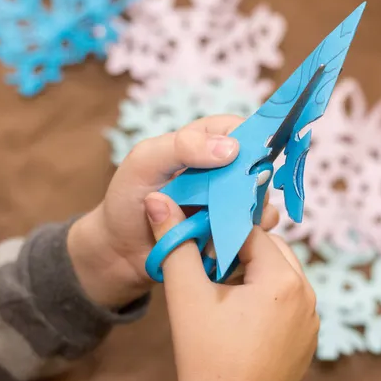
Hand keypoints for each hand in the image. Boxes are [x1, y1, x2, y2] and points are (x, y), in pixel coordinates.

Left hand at [66, 115, 279, 307]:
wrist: (120, 251)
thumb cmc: (127, 199)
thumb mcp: (144, 161)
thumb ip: (182, 147)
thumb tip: (231, 149)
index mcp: (201, 142)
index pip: (239, 129)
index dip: (250, 141)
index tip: (249, 162)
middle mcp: (220, 170)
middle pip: (257, 166)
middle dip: (252, 183)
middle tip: (236, 200)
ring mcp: (227, 202)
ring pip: (260, 200)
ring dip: (249, 212)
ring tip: (224, 224)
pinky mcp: (230, 231)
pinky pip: (254, 230)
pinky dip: (248, 236)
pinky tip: (228, 241)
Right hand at [145, 193, 318, 380]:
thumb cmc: (206, 355)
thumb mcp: (186, 295)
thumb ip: (174, 242)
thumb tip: (156, 200)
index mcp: (283, 279)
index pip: (252, 232)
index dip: (222, 233)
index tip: (200, 244)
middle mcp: (308, 295)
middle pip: (271, 250)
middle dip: (240, 253)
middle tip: (210, 270)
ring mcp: (311, 319)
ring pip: (280, 274)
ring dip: (254, 274)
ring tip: (223, 293)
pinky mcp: (308, 338)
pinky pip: (289, 301)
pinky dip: (267, 298)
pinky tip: (240, 317)